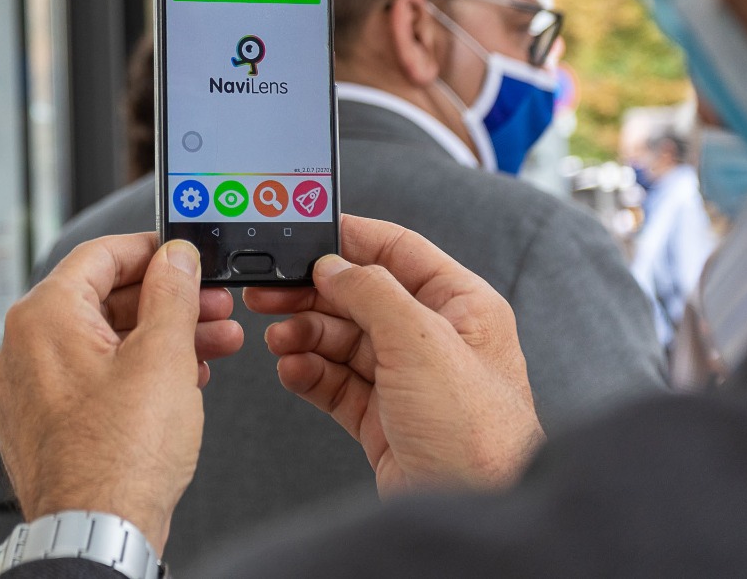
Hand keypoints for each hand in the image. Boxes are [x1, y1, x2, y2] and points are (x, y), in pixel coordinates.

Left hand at [0, 235, 243, 554]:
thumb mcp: (162, 355)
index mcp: (44, 316)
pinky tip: (182, 381)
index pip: (100, 255)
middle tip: (213, 305)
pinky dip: (137, 372)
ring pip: (105, 342)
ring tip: (214, 346)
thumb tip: (175, 258)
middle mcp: (25, 348)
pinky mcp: (45, 426)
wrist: (98, 532)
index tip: (185, 255)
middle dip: (169, 302)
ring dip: (162, 339)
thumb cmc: (119, 456)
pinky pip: (94, 379)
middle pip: (105, 300)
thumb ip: (171, 294)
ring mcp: (32, 390)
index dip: (152, 250)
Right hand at [246, 215, 543, 496]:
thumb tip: (335, 265)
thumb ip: (373, 292)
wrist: (472, 510)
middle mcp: (435, 338)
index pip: (398, 252)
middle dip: (313, 294)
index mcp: (461, 305)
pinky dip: (310, 373)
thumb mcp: (422, 341)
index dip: (350, 240)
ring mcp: (407, 380)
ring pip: (343, 340)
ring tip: (280, 339)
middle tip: (269, 293)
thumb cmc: (477, 434)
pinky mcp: (383, 419)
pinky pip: (336, 383)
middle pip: (361, 297)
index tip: (304, 235)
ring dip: (306, 335)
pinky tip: (292, 370)